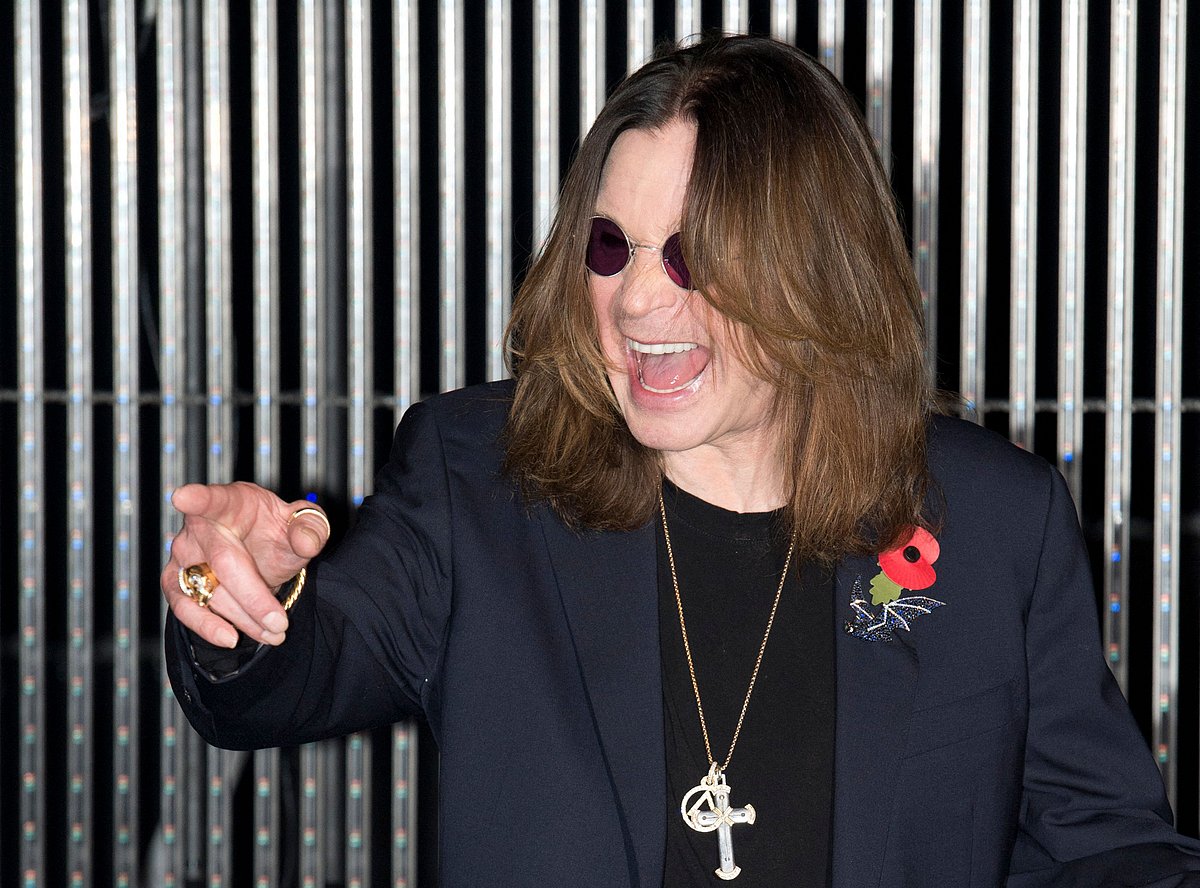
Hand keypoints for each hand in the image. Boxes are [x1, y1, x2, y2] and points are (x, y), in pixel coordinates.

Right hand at [161, 481, 330, 648]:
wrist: (263, 553)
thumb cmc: (278, 533)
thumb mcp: (304, 525)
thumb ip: (311, 527)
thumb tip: (306, 541)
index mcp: (232, 502)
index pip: (214, 498)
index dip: (198, 498)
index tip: (184, 498)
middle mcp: (201, 526)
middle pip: (223, 561)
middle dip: (253, 596)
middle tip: (280, 621)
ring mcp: (184, 554)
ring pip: (206, 590)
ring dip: (240, 617)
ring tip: (272, 633)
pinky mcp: (176, 581)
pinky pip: (184, 606)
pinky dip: (206, 625)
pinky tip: (230, 637)